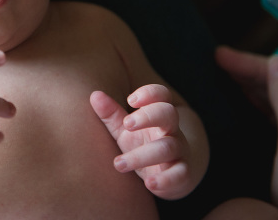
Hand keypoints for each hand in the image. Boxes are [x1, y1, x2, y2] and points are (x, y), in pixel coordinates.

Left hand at [90, 84, 192, 199]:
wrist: (171, 174)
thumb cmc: (143, 145)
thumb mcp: (125, 130)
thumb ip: (111, 113)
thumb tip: (94, 94)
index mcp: (158, 115)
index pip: (161, 95)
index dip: (149, 93)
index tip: (130, 100)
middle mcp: (171, 130)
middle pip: (168, 113)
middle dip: (147, 116)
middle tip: (127, 124)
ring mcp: (179, 152)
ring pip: (167, 147)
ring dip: (141, 155)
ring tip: (118, 163)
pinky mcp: (182, 175)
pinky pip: (180, 175)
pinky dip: (166, 180)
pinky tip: (149, 184)